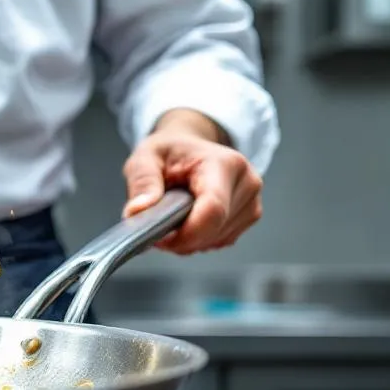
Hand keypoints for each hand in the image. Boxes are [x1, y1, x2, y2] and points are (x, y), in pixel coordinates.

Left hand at [121, 110, 262, 254]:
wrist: (188, 148)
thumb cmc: (170, 152)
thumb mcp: (144, 158)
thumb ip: (142, 182)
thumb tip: (137, 211)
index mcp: (223, 163)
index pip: (213, 210)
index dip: (185, 233)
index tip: (160, 238)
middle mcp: (246, 181)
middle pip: (214, 230)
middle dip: (182, 238)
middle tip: (159, 225)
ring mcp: (251, 200)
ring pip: (217, 240)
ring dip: (191, 240)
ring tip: (175, 217)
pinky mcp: (250, 215)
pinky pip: (222, 241)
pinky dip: (202, 240)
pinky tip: (190, 221)